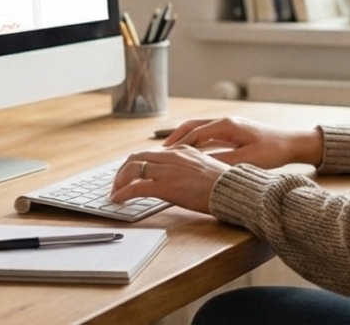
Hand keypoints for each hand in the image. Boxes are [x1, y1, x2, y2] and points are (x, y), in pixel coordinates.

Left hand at [109, 145, 230, 213]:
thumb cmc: (224, 185)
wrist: (234, 191)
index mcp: (181, 150)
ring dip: (119, 182)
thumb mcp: (204, 168)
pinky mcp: (167, 186)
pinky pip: (136, 188)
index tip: (129, 176)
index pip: (149, 153)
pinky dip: (123, 193)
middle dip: (122, 172)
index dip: (134, 164)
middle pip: (136, 158)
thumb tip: (176, 178)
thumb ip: (187, 168)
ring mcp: (169, 170)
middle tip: (118, 185)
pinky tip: (117, 200)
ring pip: (133, 169)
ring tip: (115, 194)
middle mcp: (172, 156)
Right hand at [159, 117, 322, 169]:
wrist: (291, 143)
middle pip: (192, 127)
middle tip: (159, 153)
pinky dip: (194, 142)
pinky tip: (189, 154)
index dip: (177, 145)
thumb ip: (223, 162)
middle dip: (174, 139)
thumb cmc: (272, 151)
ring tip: (169, 153)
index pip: (194, 133)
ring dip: (183, 139)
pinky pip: (207, 134)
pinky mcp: (232, 132)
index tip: (163, 156)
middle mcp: (225, 122)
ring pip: (198, 129)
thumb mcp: (247, 160)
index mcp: (226, 126)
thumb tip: (200, 167)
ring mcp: (228, 125)